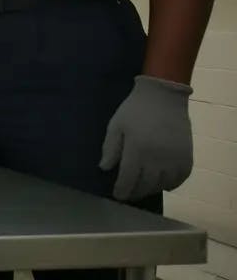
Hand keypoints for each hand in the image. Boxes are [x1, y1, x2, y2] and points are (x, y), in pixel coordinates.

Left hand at [100, 76, 193, 200]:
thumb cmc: (135, 109)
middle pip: (146, 185)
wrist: (164, 96)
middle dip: (135, 192)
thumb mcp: (116, 125)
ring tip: (143, 188)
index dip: (122, 190)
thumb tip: (105, 168)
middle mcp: (157, 158)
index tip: (118, 196)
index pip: (128, 179)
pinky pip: (181, 178)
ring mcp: (174, 159)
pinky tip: (163, 183)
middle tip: (129, 195)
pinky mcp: (187, 156)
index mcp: (137, 150)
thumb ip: (110, 148)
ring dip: (152, 189)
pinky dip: (172, 184)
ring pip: (163, 184)